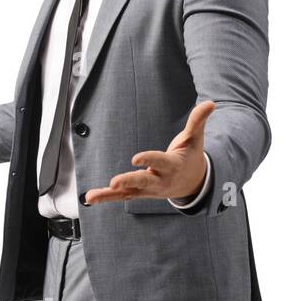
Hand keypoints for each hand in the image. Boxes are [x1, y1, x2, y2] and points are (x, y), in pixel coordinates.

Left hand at [83, 100, 213, 204]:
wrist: (193, 183)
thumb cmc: (189, 156)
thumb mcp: (195, 139)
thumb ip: (198, 121)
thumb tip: (211, 103)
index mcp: (171, 166)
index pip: (159, 161)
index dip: (148, 159)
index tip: (135, 158)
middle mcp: (159, 180)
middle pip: (142, 181)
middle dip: (128, 181)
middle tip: (114, 183)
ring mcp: (148, 189)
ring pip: (128, 192)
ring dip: (109, 195)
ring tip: (92, 196)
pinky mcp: (139, 192)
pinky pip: (121, 196)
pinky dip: (106, 197)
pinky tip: (90, 198)